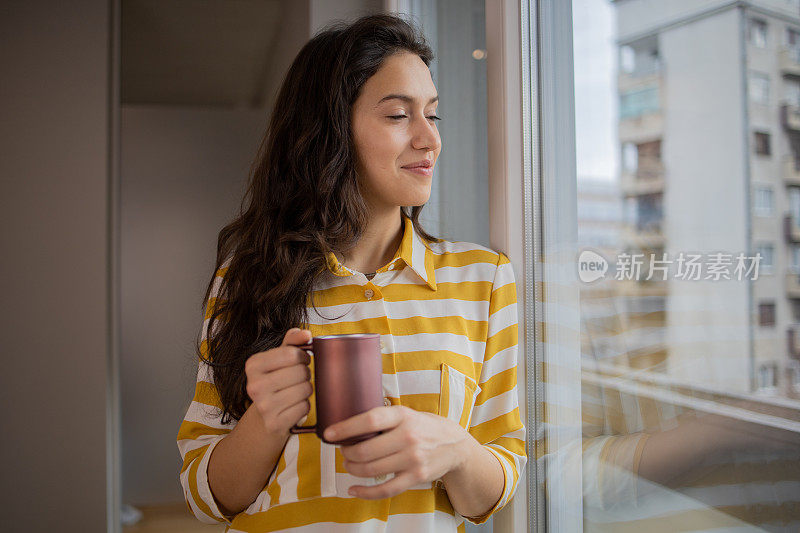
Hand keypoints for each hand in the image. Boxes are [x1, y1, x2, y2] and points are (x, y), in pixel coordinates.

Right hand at [245, 328, 312, 434]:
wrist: (263, 417)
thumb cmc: (275, 381)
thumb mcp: (279, 358)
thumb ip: (292, 341)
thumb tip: (306, 334)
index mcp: (253, 365)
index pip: (292, 354)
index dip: (303, 356)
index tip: (301, 361)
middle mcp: (254, 386)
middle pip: (301, 372)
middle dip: (306, 374)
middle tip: (299, 378)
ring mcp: (263, 406)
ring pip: (305, 390)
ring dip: (307, 390)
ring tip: (297, 391)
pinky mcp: (274, 423)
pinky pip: (304, 408)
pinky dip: (305, 406)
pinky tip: (294, 406)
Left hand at [323, 405, 470, 498]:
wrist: (455, 444)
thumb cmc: (424, 426)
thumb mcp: (407, 413)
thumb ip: (384, 418)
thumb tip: (349, 425)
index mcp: (403, 416)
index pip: (370, 421)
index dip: (346, 428)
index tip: (329, 434)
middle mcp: (408, 436)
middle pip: (366, 450)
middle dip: (347, 453)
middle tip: (343, 451)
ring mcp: (412, 458)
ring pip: (372, 470)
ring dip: (353, 469)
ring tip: (349, 465)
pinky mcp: (415, 477)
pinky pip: (385, 490)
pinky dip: (365, 492)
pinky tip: (353, 490)